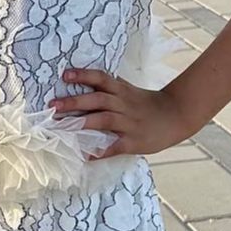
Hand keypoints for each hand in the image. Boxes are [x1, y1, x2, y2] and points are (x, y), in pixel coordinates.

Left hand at [48, 67, 193, 158]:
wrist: (177, 115)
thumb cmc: (148, 103)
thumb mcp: (129, 90)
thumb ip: (110, 87)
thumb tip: (84, 80)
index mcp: (122, 91)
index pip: (101, 79)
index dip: (83, 75)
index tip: (64, 75)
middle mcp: (124, 104)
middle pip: (98, 99)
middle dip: (74, 101)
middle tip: (53, 105)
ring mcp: (129, 123)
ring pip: (104, 120)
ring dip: (82, 122)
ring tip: (63, 128)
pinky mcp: (134, 141)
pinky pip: (115, 146)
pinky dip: (100, 151)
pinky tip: (85, 155)